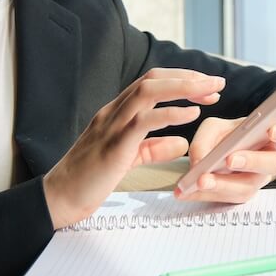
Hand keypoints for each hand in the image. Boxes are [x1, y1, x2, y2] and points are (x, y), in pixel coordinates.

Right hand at [42, 68, 224, 227]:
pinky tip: (191, 114)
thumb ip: (154, 148)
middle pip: (153, 79)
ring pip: (149, 91)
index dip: (180, 79)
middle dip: (188, 77)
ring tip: (209, 91)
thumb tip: (182, 142)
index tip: (205, 85)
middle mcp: (113, 111)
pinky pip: (145, 120)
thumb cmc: (89, 179)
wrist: (59, 198)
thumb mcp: (129, 159)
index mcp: (116, 112)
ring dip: (183, 87)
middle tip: (216, 82)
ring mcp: (111, 124)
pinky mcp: (114, 144)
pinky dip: (171, 113)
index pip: (151, 82)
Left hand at [174, 116, 275, 203]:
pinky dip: (204, 194)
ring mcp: (256, 181)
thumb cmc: (225, 136)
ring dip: (223, 184)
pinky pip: (227, 198)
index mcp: (272, 135)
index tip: (272, 131)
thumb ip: (207, 138)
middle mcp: (270, 160)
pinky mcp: (240, 196)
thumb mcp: (214, 127)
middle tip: (230, 159)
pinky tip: (186, 190)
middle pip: (273, 164)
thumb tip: (200, 160)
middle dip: (251, 161)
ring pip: (248, 187)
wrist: (217, 155)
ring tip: (201, 181)